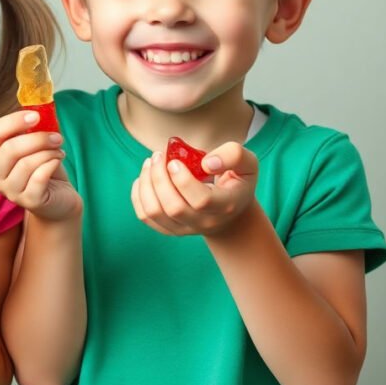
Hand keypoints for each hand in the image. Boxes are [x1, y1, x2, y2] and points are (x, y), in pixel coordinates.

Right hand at [0, 110, 81, 220]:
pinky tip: (57, 162)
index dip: (13, 121)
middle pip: (9, 149)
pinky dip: (51, 164)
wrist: (61, 198)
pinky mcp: (28, 201)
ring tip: (59, 151)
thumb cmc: (45, 169)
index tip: (36, 115)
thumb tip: (39, 109)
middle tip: (57, 137)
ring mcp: (9, 191)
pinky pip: (39, 177)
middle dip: (36, 139)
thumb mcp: (36, 146)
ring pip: (25, 163)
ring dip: (47, 152)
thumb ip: (33, 129)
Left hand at [132, 141, 258, 235]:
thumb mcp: (246, 163)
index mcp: (226, 206)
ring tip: (150, 162)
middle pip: (173, 207)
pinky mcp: (168, 228)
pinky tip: (145, 177)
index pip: (202, 200)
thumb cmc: (236, 179)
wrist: (230, 208)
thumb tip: (207, 163)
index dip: (183, 180)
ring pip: (154, 212)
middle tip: (158, 155)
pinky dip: (138, 194)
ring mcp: (185, 229)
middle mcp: (205, 223)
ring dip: (146, 183)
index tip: (174, 161)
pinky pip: (144, 215)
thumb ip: (233, 155)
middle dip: (159, 177)